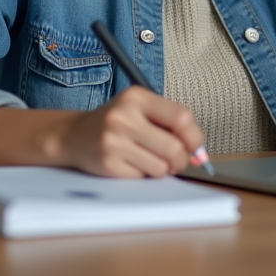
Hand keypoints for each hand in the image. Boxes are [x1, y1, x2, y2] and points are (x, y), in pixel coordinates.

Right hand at [57, 87, 204, 177]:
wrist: (75, 135)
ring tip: (151, 160)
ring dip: (163, 169)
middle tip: (175, 160)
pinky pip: (142, 178)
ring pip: (161, 167)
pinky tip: (132, 164)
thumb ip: (170, 123)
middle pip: (174, 147)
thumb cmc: (116, 122)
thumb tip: (200, 152)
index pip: (181, 117)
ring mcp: (113, 141)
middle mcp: (123, 116)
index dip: (195, 136)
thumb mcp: (140, 109)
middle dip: (181, 159)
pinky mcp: (108, 164)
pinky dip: (143, 175)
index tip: (195, 146)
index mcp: (136, 97)